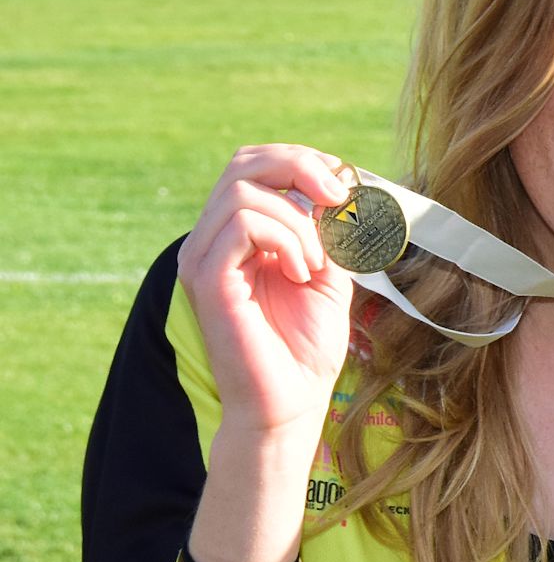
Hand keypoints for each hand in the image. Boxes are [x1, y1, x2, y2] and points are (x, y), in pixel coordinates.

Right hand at [174, 145, 355, 436]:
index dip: (301, 161)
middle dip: (299, 167)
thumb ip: (328, 229)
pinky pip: (241, 225)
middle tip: (338, 201)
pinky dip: (285, 239)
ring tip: (315, 265)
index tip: (344, 190)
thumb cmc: (306, 346)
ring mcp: (202, 258)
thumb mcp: (329, 273)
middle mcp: (211, 240)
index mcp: (236, 234)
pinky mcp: (206, 280)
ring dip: (297, 222)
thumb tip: (341, 186)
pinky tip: (301, 272)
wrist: (291, 400)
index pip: (253, 165)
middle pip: (242, 163)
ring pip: (243, 192)